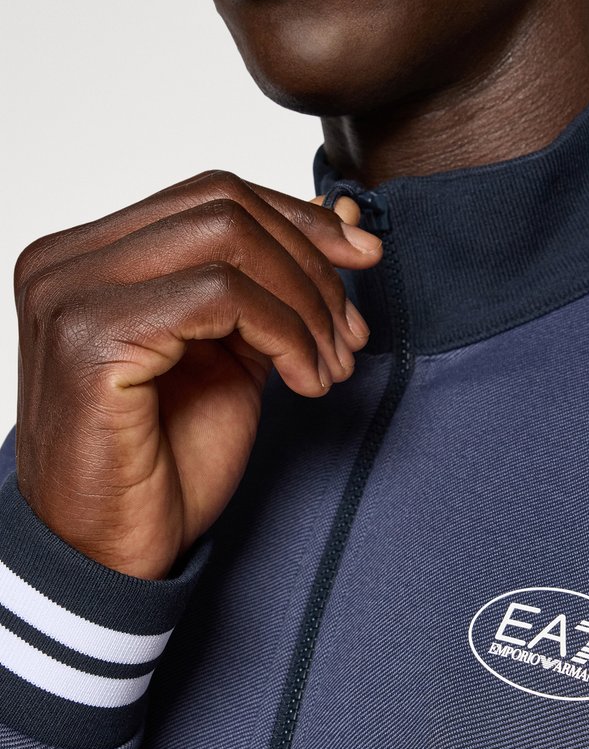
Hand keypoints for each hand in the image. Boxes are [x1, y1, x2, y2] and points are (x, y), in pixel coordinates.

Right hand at [13, 170, 381, 578]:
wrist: (109, 553)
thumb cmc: (162, 464)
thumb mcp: (231, 357)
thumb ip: (270, 287)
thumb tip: (337, 215)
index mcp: (91, 257)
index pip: (210, 195)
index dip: (298, 221)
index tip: (362, 257)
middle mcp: (66, 262)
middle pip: (224, 205)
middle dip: (312, 264)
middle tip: (350, 332)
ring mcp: (70, 295)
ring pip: (228, 241)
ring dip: (305, 304)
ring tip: (330, 365)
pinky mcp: (90, 339)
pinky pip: (220, 298)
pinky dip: (285, 333)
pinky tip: (304, 381)